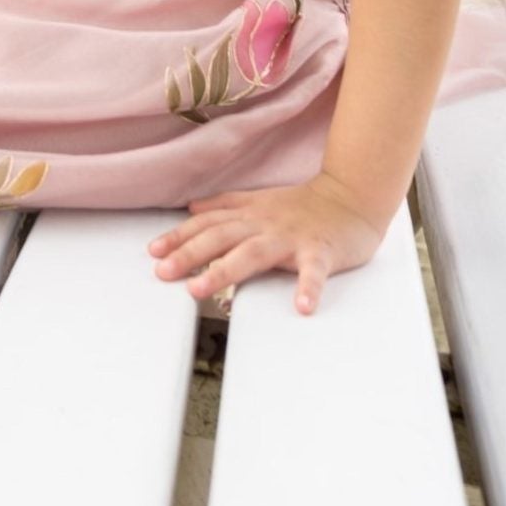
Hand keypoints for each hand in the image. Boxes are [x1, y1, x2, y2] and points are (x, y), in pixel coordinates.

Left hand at [148, 172, 386, 315]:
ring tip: (200, 289)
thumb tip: (191, 208)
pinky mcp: (321, 252)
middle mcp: (265, 225)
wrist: (352, 199)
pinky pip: (314, 272)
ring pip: (254, 253)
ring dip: (225, 270)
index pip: (208, 224)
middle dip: (190, 254)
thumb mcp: (259, 201)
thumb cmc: (303, 206)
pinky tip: (302, 306)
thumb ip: (225, 205)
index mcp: (250, 215)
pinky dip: (308, 288)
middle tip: (164, 272)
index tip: (154, 252)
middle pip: (222, 237)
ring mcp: (292, 238)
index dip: (180, 237)